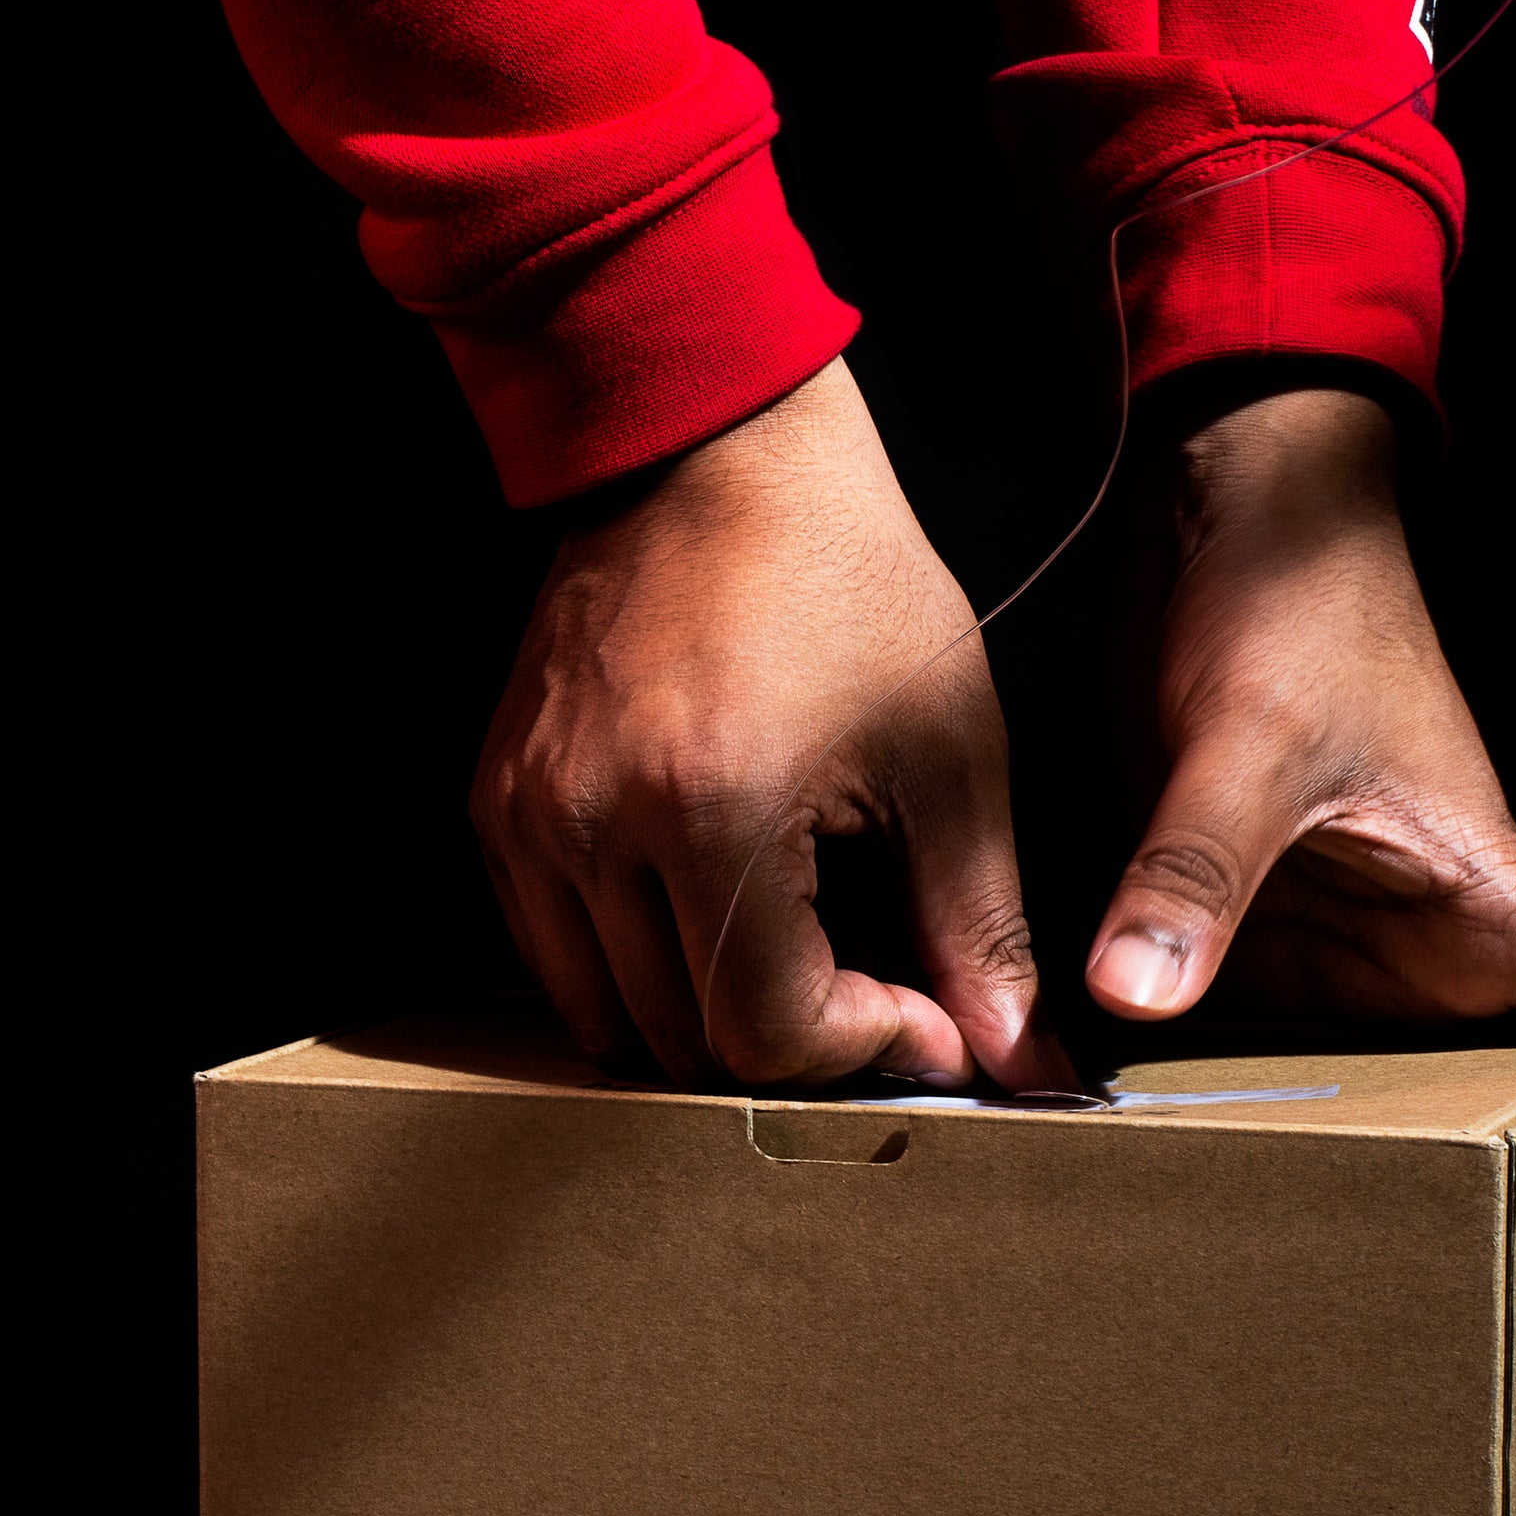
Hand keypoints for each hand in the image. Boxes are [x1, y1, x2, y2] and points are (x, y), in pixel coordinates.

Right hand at [472, 362, 1067, 1093]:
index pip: (765, 1033)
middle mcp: (593, 824)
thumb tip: (1018, 1058)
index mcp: (712, 810)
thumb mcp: (948, 752)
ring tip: (795, 955)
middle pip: (684, 1040)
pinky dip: (630, 968)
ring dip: (707, 1017)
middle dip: (795, 1039)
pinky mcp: (497, 802)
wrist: (712, 456)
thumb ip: (979, 923)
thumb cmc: (844, 583)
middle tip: (875, 988)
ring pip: (605, 1014)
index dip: (862, 1049)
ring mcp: (529, 815)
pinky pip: (551, 950)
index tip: (923, 1011)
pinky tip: (708, 915)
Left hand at [1083, 384, 1515, 1376]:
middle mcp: (1453, 945)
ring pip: (1455, 1108)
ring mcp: (1365, 959)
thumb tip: (1135, 998)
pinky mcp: (1273, 956)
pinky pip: (1313, 1077)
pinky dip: (1317, 1158)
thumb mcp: (1240, 744)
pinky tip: (1283, 1249)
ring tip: (1490, 1352)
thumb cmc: (1284, 613)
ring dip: (1476, 1215)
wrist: (1219, 533)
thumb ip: (1195, 870)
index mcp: (1504, 896)